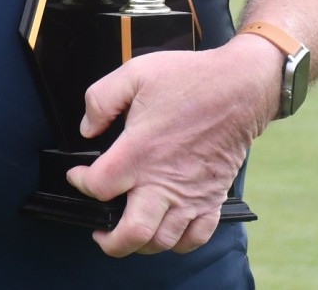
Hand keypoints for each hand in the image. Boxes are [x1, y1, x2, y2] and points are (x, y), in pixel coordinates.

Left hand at [63, 37, 281, 257]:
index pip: (99, 187)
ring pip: (163, 241)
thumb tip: (87, 127)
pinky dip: (179, 242)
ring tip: (128, 232)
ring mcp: (190, 194)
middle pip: (132, 233)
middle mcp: (164, 180)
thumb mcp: (134, 74)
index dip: (80, 183)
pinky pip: (196, 236)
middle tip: (100, 231)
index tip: (78, 175)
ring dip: (141, 244)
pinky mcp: (212, 197)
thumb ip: (100, 100)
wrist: (239, 88)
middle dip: (109, 241)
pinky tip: (166, 231)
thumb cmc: (189, 79)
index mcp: (139, 151)